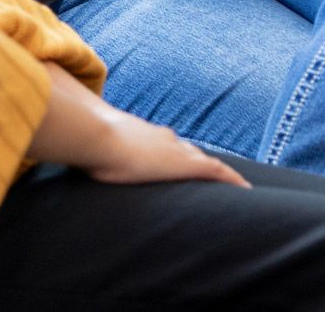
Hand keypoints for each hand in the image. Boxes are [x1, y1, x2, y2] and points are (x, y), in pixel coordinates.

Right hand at [83, 105, 249, 187]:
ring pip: (206, 161)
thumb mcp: (95, 150)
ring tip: (233, 186)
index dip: (180, 154)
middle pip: (191, 152)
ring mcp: (177, 150)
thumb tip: (79, 161)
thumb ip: (95, 153)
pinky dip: (232, 180)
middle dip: (202, 163)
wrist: (99, 137)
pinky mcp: (186, 165)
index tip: (186, 162)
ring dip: (218, 173)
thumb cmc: (92, 145)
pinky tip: (245, 190)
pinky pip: (218, 172)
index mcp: (146, 135)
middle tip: (216, 177)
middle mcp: (166, 139)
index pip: (169, 145)